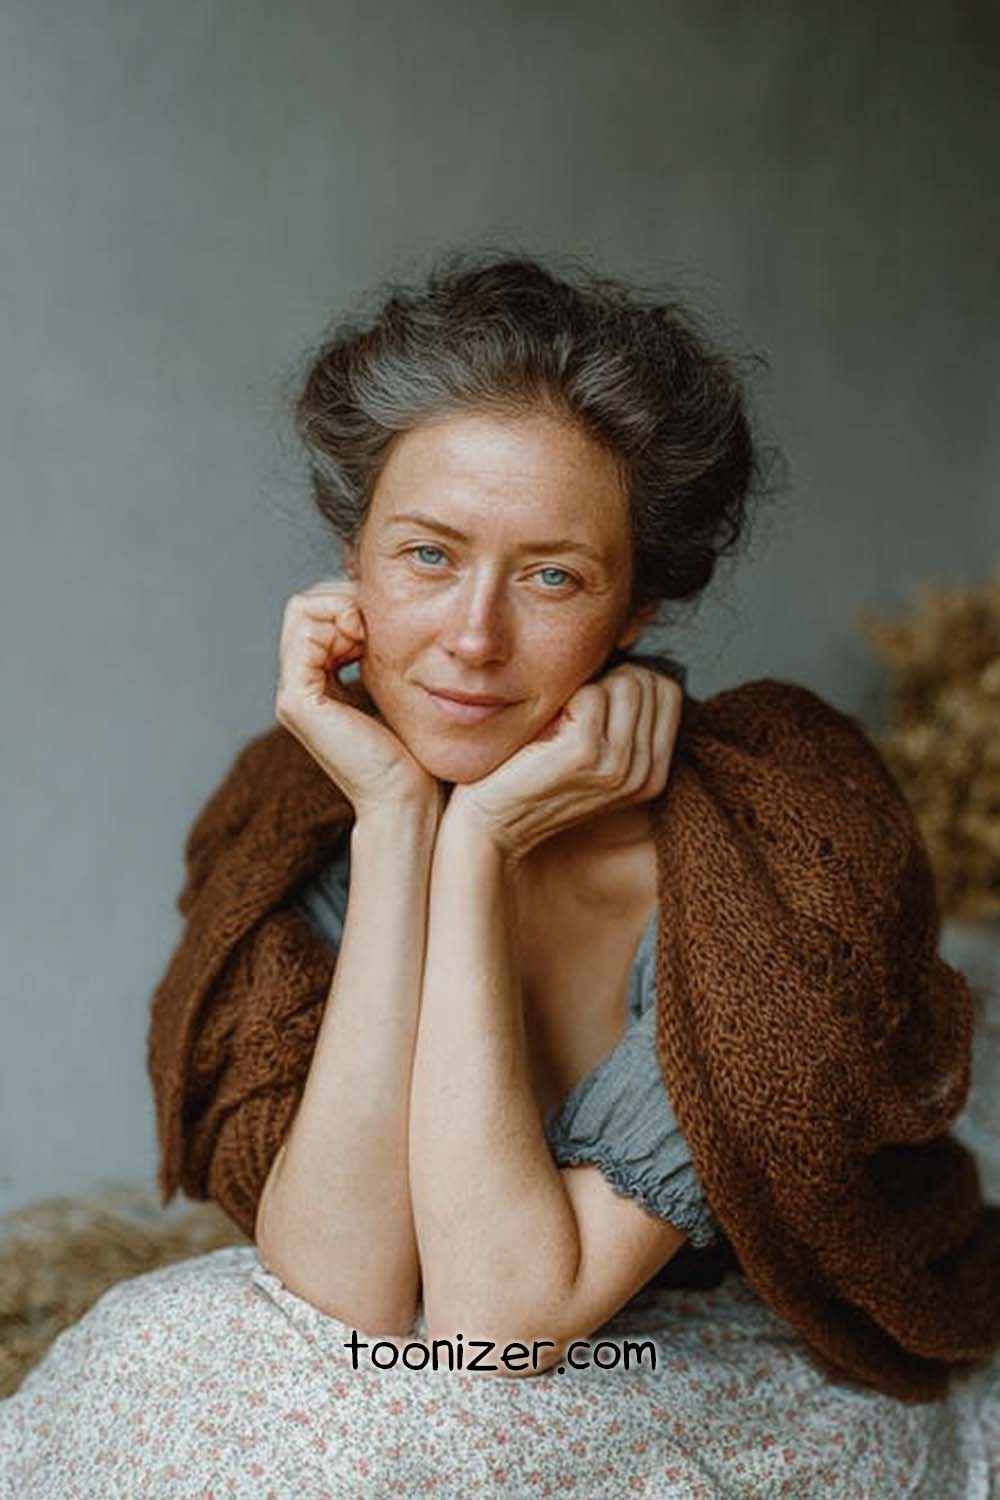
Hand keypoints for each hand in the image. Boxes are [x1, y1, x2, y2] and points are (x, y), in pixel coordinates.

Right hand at [274, 578, 440, 819]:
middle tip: (377, 624)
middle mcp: (298, 690)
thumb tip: (388, 619)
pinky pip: (306, 633)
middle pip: (305, 608)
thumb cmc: (413, 754)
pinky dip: (337, 622)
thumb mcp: (398, 692)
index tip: (383, 623)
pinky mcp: (298, 702)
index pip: (316, 614)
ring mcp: (292, 696)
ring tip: (371, 634)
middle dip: (344, 601)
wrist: (407, 799)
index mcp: (316, 687)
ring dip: (342, 609)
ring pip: (302, 612)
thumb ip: (383, 659)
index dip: (348, 604)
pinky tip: (366, 641)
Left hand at [443, 664, 683, 863]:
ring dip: (590, 687)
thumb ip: (620, 718)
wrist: (493, 823)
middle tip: (574, 705)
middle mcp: (644, 773)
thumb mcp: (592, 752)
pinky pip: (592, 693)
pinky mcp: (585, 754)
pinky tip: (549, 724)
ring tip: (563, 716)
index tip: (597, 696)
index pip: (667, 691)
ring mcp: (619, 765)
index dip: (632, 678)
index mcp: (654, 774)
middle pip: (650, 682)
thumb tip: (628, 653)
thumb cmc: (534, 775)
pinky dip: (568, 696)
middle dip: (612, 678)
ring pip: (627, 683)